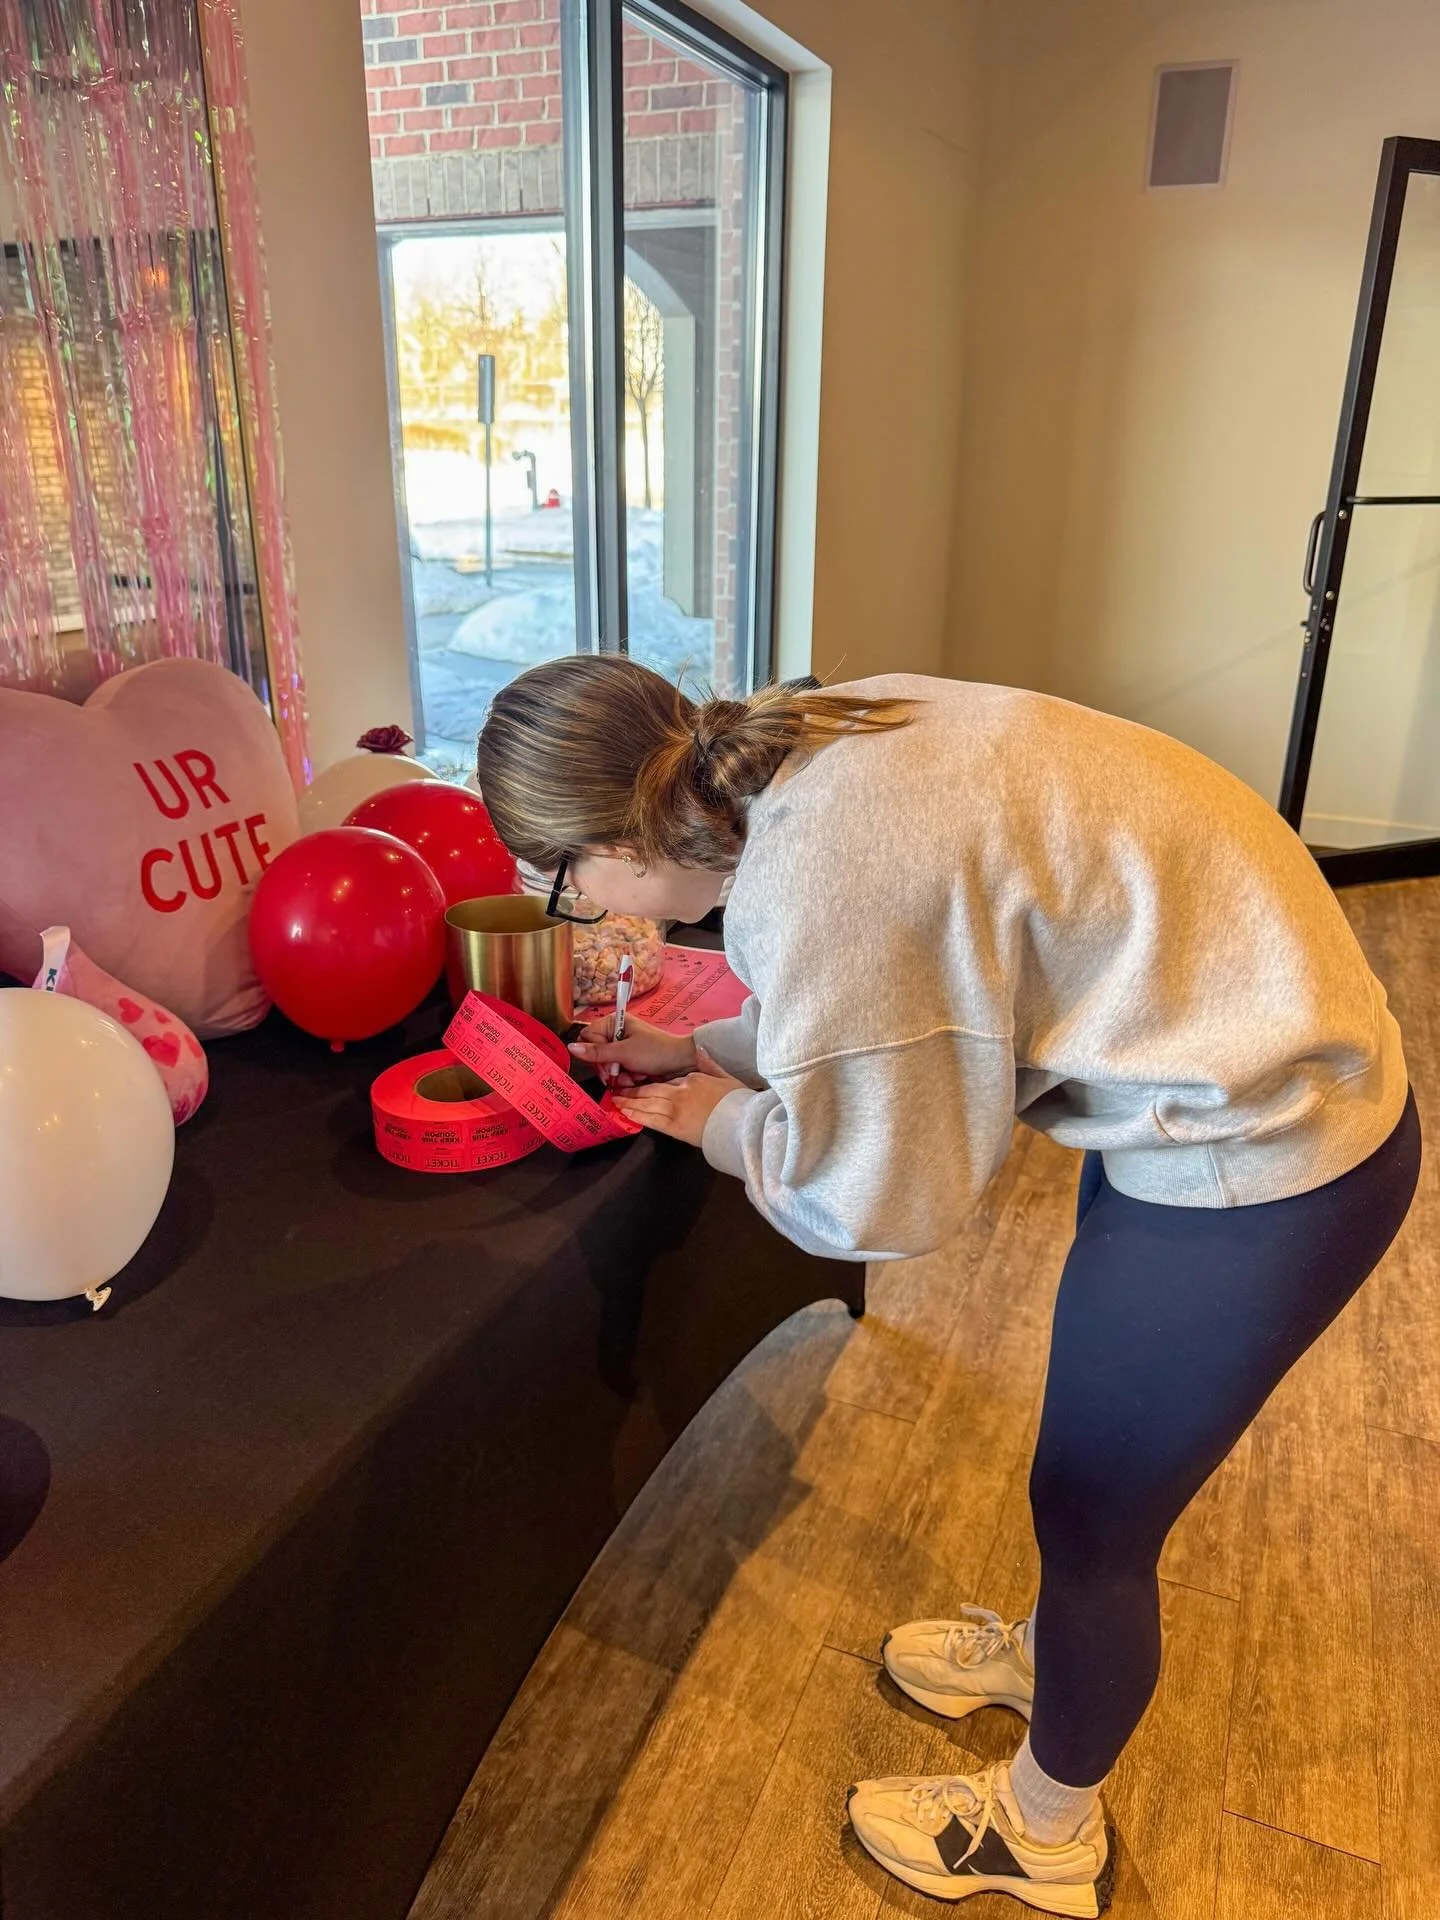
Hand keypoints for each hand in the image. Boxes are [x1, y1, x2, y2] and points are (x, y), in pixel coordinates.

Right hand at [569, 1012, 695, 1088]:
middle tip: (618, 1074)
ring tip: (633, 1076)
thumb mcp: (624, 1052)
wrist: (682, 1063)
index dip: (594, 1053)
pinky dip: (626, 1078)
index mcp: (614, 1023)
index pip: (587, 1037)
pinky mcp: (629, 1062)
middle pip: (595, 1054)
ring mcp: (623, 1048)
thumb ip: (597, 1052)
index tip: (606, 1064)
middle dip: (608, 1068)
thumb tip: (570, 1047)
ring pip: (606, 1067)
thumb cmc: (655, 1052)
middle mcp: (616, 1033)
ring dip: (618, 1075)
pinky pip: (617, 1073)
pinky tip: (637, 1079)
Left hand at [612, 1048, 746, 1147]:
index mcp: (690, 1080)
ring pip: (645, 1103)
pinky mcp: (672, 1127)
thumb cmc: (735, 1102)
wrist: (739, 1124)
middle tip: (618, 1090)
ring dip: (629, 1102)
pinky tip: (625, 1113)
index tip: (642, 1083)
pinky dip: (635, 1114)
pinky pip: (649, 1119)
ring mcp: (673, 1109)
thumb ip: (708, 1063)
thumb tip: (699, 1049)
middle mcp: (678, 1092)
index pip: (666, 1080)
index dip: (651, 1082)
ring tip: (616, 1101)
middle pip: (650, 1090)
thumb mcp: (724, 1076)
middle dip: (633, 1091)